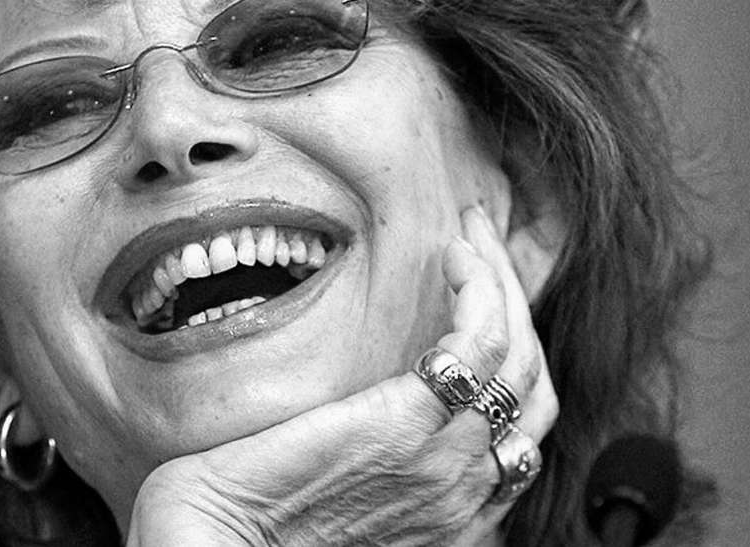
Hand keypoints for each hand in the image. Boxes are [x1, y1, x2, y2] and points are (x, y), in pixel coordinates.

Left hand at [125, 206, 558, 545]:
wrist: (217, 538)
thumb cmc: (261, 515)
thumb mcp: (349, 492)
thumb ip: (386, 456)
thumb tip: (382, 404)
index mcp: (455, 507)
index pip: (524, 420)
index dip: (516, 349)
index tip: (485, 293)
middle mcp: (465, 489)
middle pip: (532, 383)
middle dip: (518, 301)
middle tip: (485, 244)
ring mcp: (443, 458)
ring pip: (517, 355)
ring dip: (503, 280)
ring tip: (473, 234)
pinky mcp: (405, 423)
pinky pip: (479, 344)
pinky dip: (482, 290)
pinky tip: (457, 256)